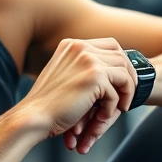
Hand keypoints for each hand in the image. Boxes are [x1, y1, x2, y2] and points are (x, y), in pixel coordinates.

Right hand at [21, 38, 136, 153]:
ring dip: (124, 93)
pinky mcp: (94, 77)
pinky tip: (101, 117)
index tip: (122, 83)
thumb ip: (82, 68)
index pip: (111, 45)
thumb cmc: (48, 104)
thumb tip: (112, 70)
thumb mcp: (64, 76)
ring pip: (124, 73)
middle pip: (121, 56)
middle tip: (126, 97)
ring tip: (117, 109)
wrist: (33, 117)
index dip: (121, 64)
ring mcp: (88, 60)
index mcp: (72, 44)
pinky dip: (113, 106)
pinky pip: (118, 91)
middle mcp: (80, 47)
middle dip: (128, 78)